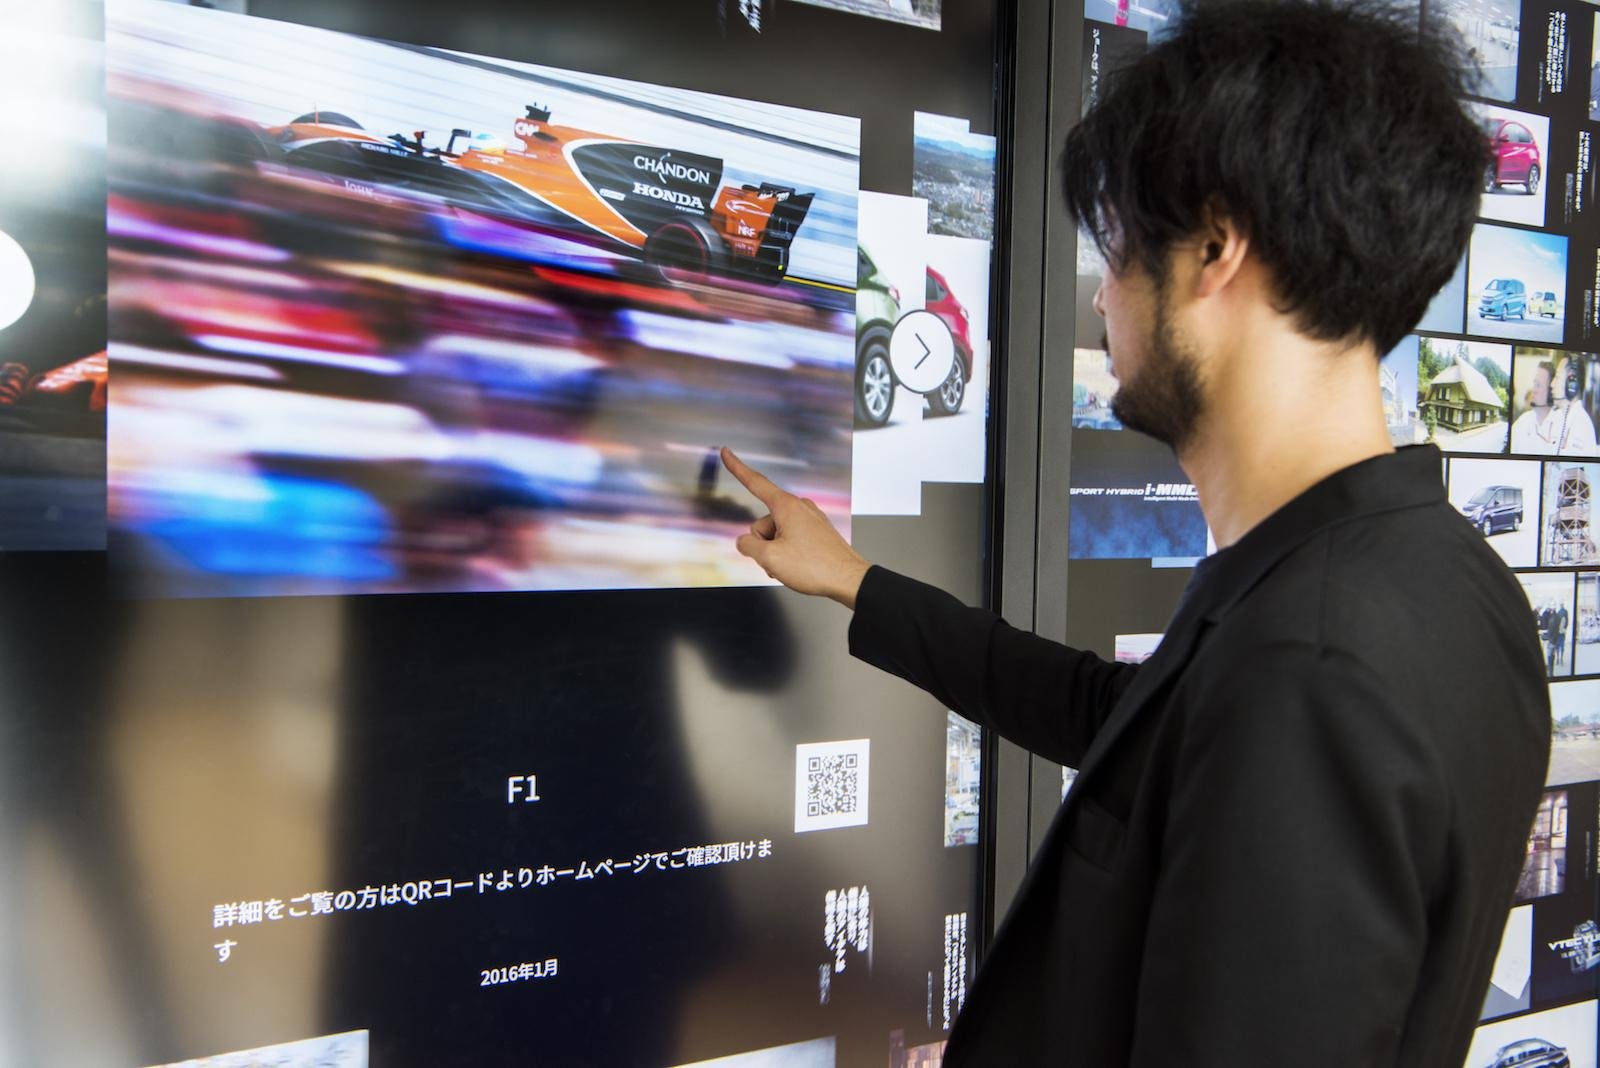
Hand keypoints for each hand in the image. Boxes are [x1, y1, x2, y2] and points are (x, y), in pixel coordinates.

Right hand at [720, 447, 870, 607]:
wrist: (848, 580)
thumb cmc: (814, 567)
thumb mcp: (770, 558)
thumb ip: (748, 546)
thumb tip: (744, 542)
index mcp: (786, 506)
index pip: (755, 483)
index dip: (737, 468)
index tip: (726, 452)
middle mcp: (799, 507)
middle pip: (763, 522)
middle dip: (763, 544)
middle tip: (779, 561)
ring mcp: (810, 519)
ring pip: (776, 533)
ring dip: (776, 551)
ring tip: (792, 566)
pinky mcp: (817, 531)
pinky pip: (791, 537)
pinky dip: (788, 552)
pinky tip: (798, 566)